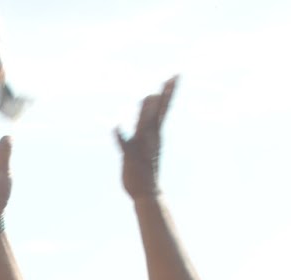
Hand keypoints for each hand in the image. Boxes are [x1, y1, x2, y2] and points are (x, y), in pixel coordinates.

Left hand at [116, 76, 176, 200]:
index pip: (164, 108)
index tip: (176, 75)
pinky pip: (125, 145)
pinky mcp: (130, 158)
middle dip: (165, 96)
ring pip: (144, 126)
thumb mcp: (147, 142)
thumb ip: (147, 125)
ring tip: (148, 97)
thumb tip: (149, 112)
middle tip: (172, 78)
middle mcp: (151, 137)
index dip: (169, 92)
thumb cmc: (145, 166)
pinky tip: (115, 127)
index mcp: (156, 133)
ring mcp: (142, 147)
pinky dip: (120, 136)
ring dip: (146, 113)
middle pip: (159, 112)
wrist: (147, 193)